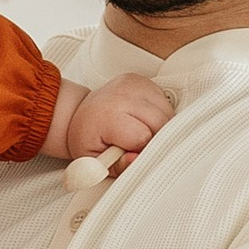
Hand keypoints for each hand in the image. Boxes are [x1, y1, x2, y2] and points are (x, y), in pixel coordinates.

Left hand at [60, 75, 174, 163]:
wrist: (81, 115)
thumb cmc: (88, 139)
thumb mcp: (95, 162)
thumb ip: (117, 166)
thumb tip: (135, 160)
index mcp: (108, 114)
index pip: (144, 137)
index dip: (141, 150)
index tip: (130, 152)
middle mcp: (122, 94)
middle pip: (161, 123)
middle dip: (154, 139)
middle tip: (135, 144)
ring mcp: (134, 85)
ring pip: (168, 112)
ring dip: (160, 127)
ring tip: (138, 132)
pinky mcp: (143, 81)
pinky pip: (165, 103)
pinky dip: (160, 115)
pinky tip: (142, 120)